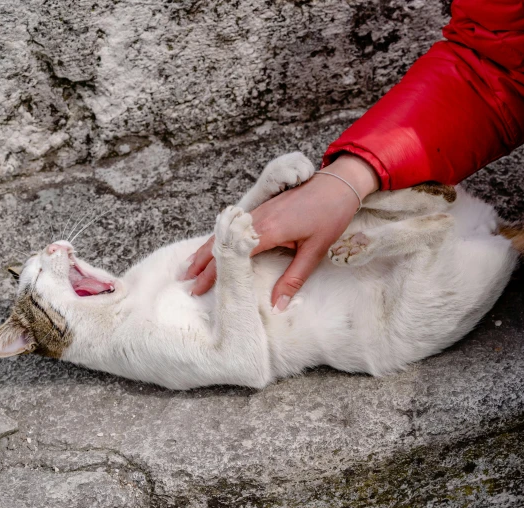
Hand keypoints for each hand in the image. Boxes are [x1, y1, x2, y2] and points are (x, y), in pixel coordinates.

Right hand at [183, 154, 379, 310]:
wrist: (339, 183)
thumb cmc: (330, 215)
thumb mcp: (314, 251)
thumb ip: (293, 279)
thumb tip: (278, 306)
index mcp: (267, 230)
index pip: (231, 256)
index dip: (212, 274)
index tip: (198, 289)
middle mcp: (256, 219)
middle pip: (220, 243)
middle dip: (201, 264)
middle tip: (184, 282)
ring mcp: (257, 211)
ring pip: (223, 233)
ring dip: (204, 250)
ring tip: (189, 266)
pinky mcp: (262, 207)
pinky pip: (232, 226)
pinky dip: (218, 239)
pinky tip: (212, 246)